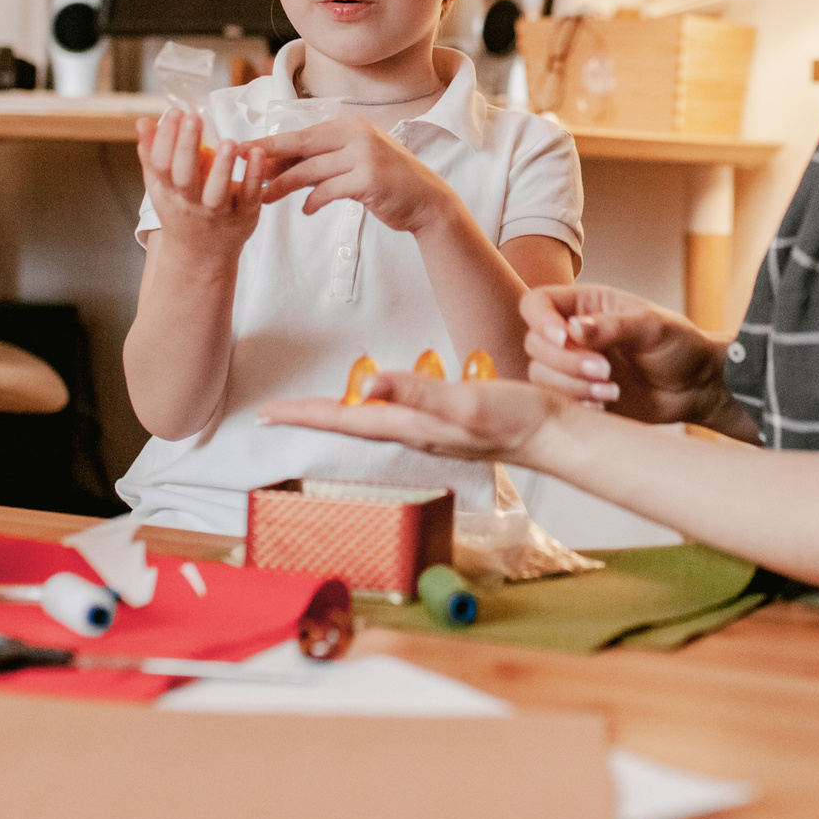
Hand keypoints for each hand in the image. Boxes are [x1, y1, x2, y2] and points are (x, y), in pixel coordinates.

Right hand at [135, 110, 269, 264]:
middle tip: (193, 118)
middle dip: (187, 147)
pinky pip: (249, 195)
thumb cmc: (180, 212)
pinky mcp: (244, 216)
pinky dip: (253, 175)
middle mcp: (190, 204)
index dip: (164, 139)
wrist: (200, 256)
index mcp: (168, 192)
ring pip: (217, 192)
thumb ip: (151, 154)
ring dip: (221, 167)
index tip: (173, 112)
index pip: (161, 164)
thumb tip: (142, 121)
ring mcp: (218, 212)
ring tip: (227, 142)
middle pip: (185, 176)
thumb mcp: (160, 187)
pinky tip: (256, 153)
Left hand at [257, 118, 462, 235]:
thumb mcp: (355, 162)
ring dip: (284, 185)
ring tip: (264, 197)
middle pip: (301, 145)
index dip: (271, 143)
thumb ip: (324, 160)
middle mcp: (357, 134)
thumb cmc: (387, 182)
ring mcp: (364, 155)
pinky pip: (329, 190)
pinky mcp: (369, 179)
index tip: (243, 149)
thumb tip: (280, 164)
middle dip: (268, 155)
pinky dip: (314, 201)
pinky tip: (306, 210)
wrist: (427, 200)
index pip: (302, 134)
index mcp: (351, 125)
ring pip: (311, 169)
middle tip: (239, 164)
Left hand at [259, 368, 561, 463]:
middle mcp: (412, 432)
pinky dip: (369, 411)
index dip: (302, 414)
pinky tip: (374, 405)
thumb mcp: (465, 400)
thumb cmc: (515, 418)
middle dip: (309, 417)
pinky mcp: (444, 424)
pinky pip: (393, 418)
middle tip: (274, 412)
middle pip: (347, 423)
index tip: (265, 413)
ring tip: (310, 410)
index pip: (343, 419)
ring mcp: (428, 431)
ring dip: (336, 416)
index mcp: (409, 425)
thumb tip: (369, 385)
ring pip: (368, 423)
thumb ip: (417, 391)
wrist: (553, 434)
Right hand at [520, 284, 730, 427]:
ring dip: (571, 386)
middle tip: (605, 370)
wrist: (695, 385)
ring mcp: (573, 366)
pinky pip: (555, 401)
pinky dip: (576, 403)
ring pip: (540, 376)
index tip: (564, 338)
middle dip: (566, 361)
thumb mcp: (651, 326)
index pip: (537, 303)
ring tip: (611, 390)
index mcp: (586, 305)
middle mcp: (572, 334)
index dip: (541, 320)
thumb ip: (611, 325)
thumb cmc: (678, 345)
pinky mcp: (579, 395)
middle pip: (534, 344)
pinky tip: (605, 404)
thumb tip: (572, 328)